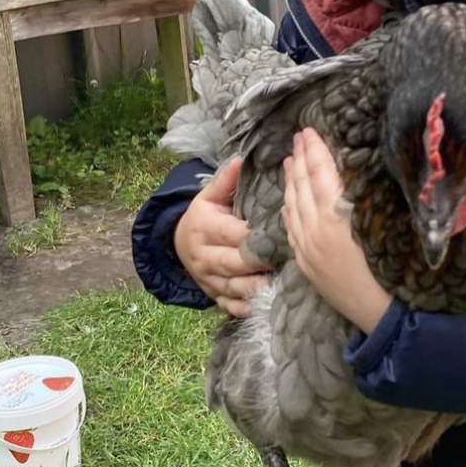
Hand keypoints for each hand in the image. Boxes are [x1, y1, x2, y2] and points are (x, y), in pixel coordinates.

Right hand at [173, 156, 268, 316]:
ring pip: (235, 287)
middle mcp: (204, 256)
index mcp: (205, 228)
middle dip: (260, 263)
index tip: (279, 233)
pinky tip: (266, 303)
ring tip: (280, 282)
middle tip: (287, 259)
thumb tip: (241, 160)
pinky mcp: (214, 296)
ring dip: (257, 287)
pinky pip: (231, 306)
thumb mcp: (208, 196)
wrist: (177, 245)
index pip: (233, 233)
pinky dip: (248, 307)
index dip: (256, 236)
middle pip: (235, 263)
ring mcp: (209, 279)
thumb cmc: (203, 217)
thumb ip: (225, 181)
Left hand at [281, 128, 391, 335]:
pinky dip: (287, 208)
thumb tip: (355, 172)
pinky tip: (287, 200)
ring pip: (291, 205)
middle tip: (297, 138)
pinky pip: (289, 228)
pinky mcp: (305, 263)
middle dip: (298, 159)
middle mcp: (316, 228)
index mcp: (336, 214)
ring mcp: (307, 246)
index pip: (320, 172)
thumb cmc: (395, 268)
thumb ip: (367, 195)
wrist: (382, 313)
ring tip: (288, 161)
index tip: (309, 130)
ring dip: (289, 180)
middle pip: (302, 184)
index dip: (314, 149)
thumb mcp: (385, 223)